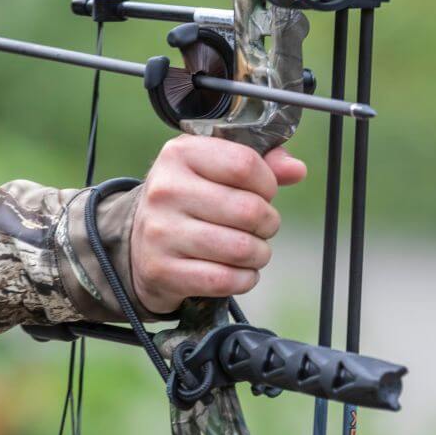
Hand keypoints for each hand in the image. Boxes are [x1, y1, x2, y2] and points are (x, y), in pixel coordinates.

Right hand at [130, 135, 307, 314]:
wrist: (139, 243)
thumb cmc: (189, 200)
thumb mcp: (216, 169)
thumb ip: (260, 163)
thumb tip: (296, 169)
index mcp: (180, 154)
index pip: (245, 165)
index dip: (268, 184)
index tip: (264, 193)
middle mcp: (165, 189)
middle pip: (248, 210)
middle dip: (268, 223)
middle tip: (261, 226)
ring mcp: (160, 231)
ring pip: (240, 248)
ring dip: (259, 254)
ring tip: (252, 249)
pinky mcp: (162, 270)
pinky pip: (224, 280)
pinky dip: (244, 279)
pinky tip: (239, 271)